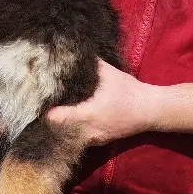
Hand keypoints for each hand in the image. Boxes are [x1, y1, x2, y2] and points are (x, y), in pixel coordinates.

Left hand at [46, 60, 192, 143]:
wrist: (151, 110)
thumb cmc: (129, 91)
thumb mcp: (109, 73)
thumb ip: (89, 63)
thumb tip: (71, 50)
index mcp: (87, 115)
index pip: (55, 118)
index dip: (46, 109)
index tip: (41, 99)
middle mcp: (87, 132)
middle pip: (58, 131)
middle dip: (50, 119)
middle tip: (42, 105)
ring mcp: (93, 140)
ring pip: (68, 137)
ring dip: (61, 127)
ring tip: (54, 112)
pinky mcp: (98, 143)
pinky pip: (78, 139)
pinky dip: (72, 131)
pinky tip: (69, 120)